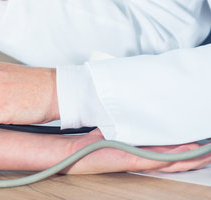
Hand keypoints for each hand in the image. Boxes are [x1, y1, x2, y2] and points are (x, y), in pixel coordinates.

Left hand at [65, 129, 210, 173]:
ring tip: (206, 152)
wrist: (71, 151)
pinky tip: (185, 153)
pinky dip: (171, 158)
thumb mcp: (115, 126)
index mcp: (141, 149)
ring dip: (190, 157)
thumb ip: (130, 121)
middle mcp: (142, 156)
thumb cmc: (92, 140)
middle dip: (196, 154)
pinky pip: (155, 160)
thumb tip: (142, 107)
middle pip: (176, 158)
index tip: (204, 140)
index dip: (188, 145)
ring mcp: (137, 160)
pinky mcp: (130, 161)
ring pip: (170, 161)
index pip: (170, 148)